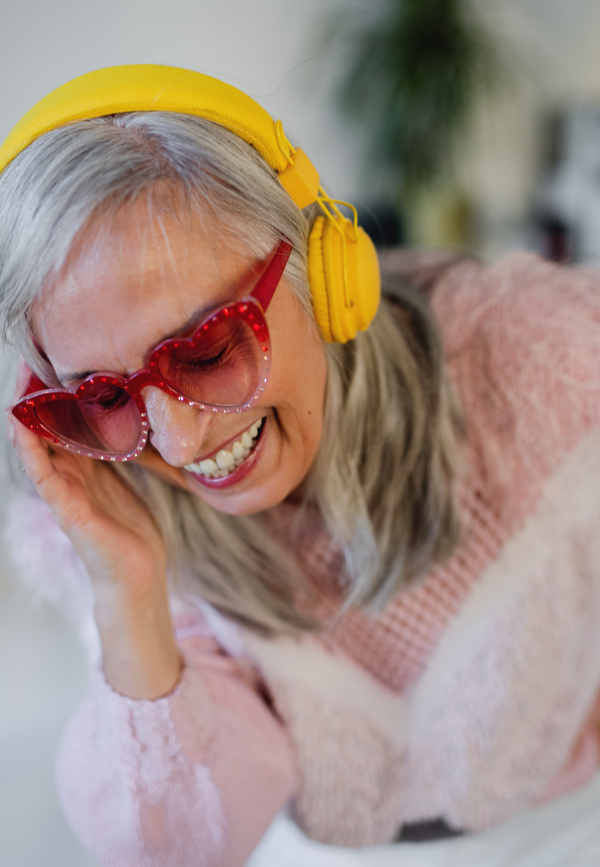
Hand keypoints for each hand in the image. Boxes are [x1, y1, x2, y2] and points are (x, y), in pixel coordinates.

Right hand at [7, 360, 181, 697]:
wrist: (139, 573)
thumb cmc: (129, 527)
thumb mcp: (121, 478)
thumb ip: (111, 452)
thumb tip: (117, 415)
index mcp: (82, 469)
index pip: (59, 426)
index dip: (51, 397)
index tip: (46, 365)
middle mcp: (68, 479)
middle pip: (44, 434)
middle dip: (35, 403)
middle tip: (27, 366)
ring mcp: (66, 497)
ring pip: (38, 454)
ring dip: (26, 426)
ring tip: (16, 395)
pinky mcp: (71, 516)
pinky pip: (48, 481)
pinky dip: (34, 457)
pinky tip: (24, 436)